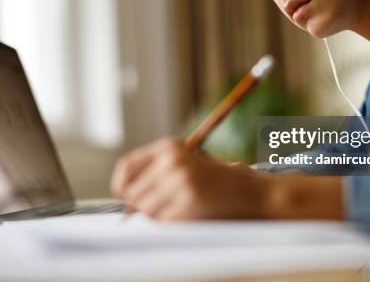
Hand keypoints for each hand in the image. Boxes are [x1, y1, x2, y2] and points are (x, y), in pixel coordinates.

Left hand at [110, 137, 267, 220]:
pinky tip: (188, 214)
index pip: (126, 166)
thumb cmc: (213, 181)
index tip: (126, 196)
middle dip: (143, 205)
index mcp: (168, 146)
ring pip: (146, 209)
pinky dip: (171, 223)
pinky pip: (163, 221)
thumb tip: (126, 202)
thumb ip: (154, 175)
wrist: (247, 190)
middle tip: (163, 206)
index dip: (121, 185)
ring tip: (179, 208)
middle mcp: (172, 159)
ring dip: (157, 215)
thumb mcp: (183, 165)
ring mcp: (180, 179)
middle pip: (133, 192)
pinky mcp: (189, 199)